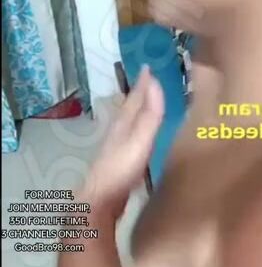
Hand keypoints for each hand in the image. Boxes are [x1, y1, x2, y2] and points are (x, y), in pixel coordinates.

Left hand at [79, 66, 163, 217]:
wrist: (100, 201)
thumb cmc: (121, 170)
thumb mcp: (140, 140)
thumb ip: (149, 115)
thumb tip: (155, 82)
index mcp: (123, 125)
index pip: (134, 99)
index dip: (142, 84)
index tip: (147, 66)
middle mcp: (118, 133)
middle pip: (129, 109)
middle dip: (139, 95)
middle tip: (148, 81)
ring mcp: (117, 149)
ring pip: (129, 124)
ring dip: (138, 113)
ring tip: (146, 106)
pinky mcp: (119, 164)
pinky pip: (131, 139)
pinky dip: (137, 132)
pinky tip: (140, 140)